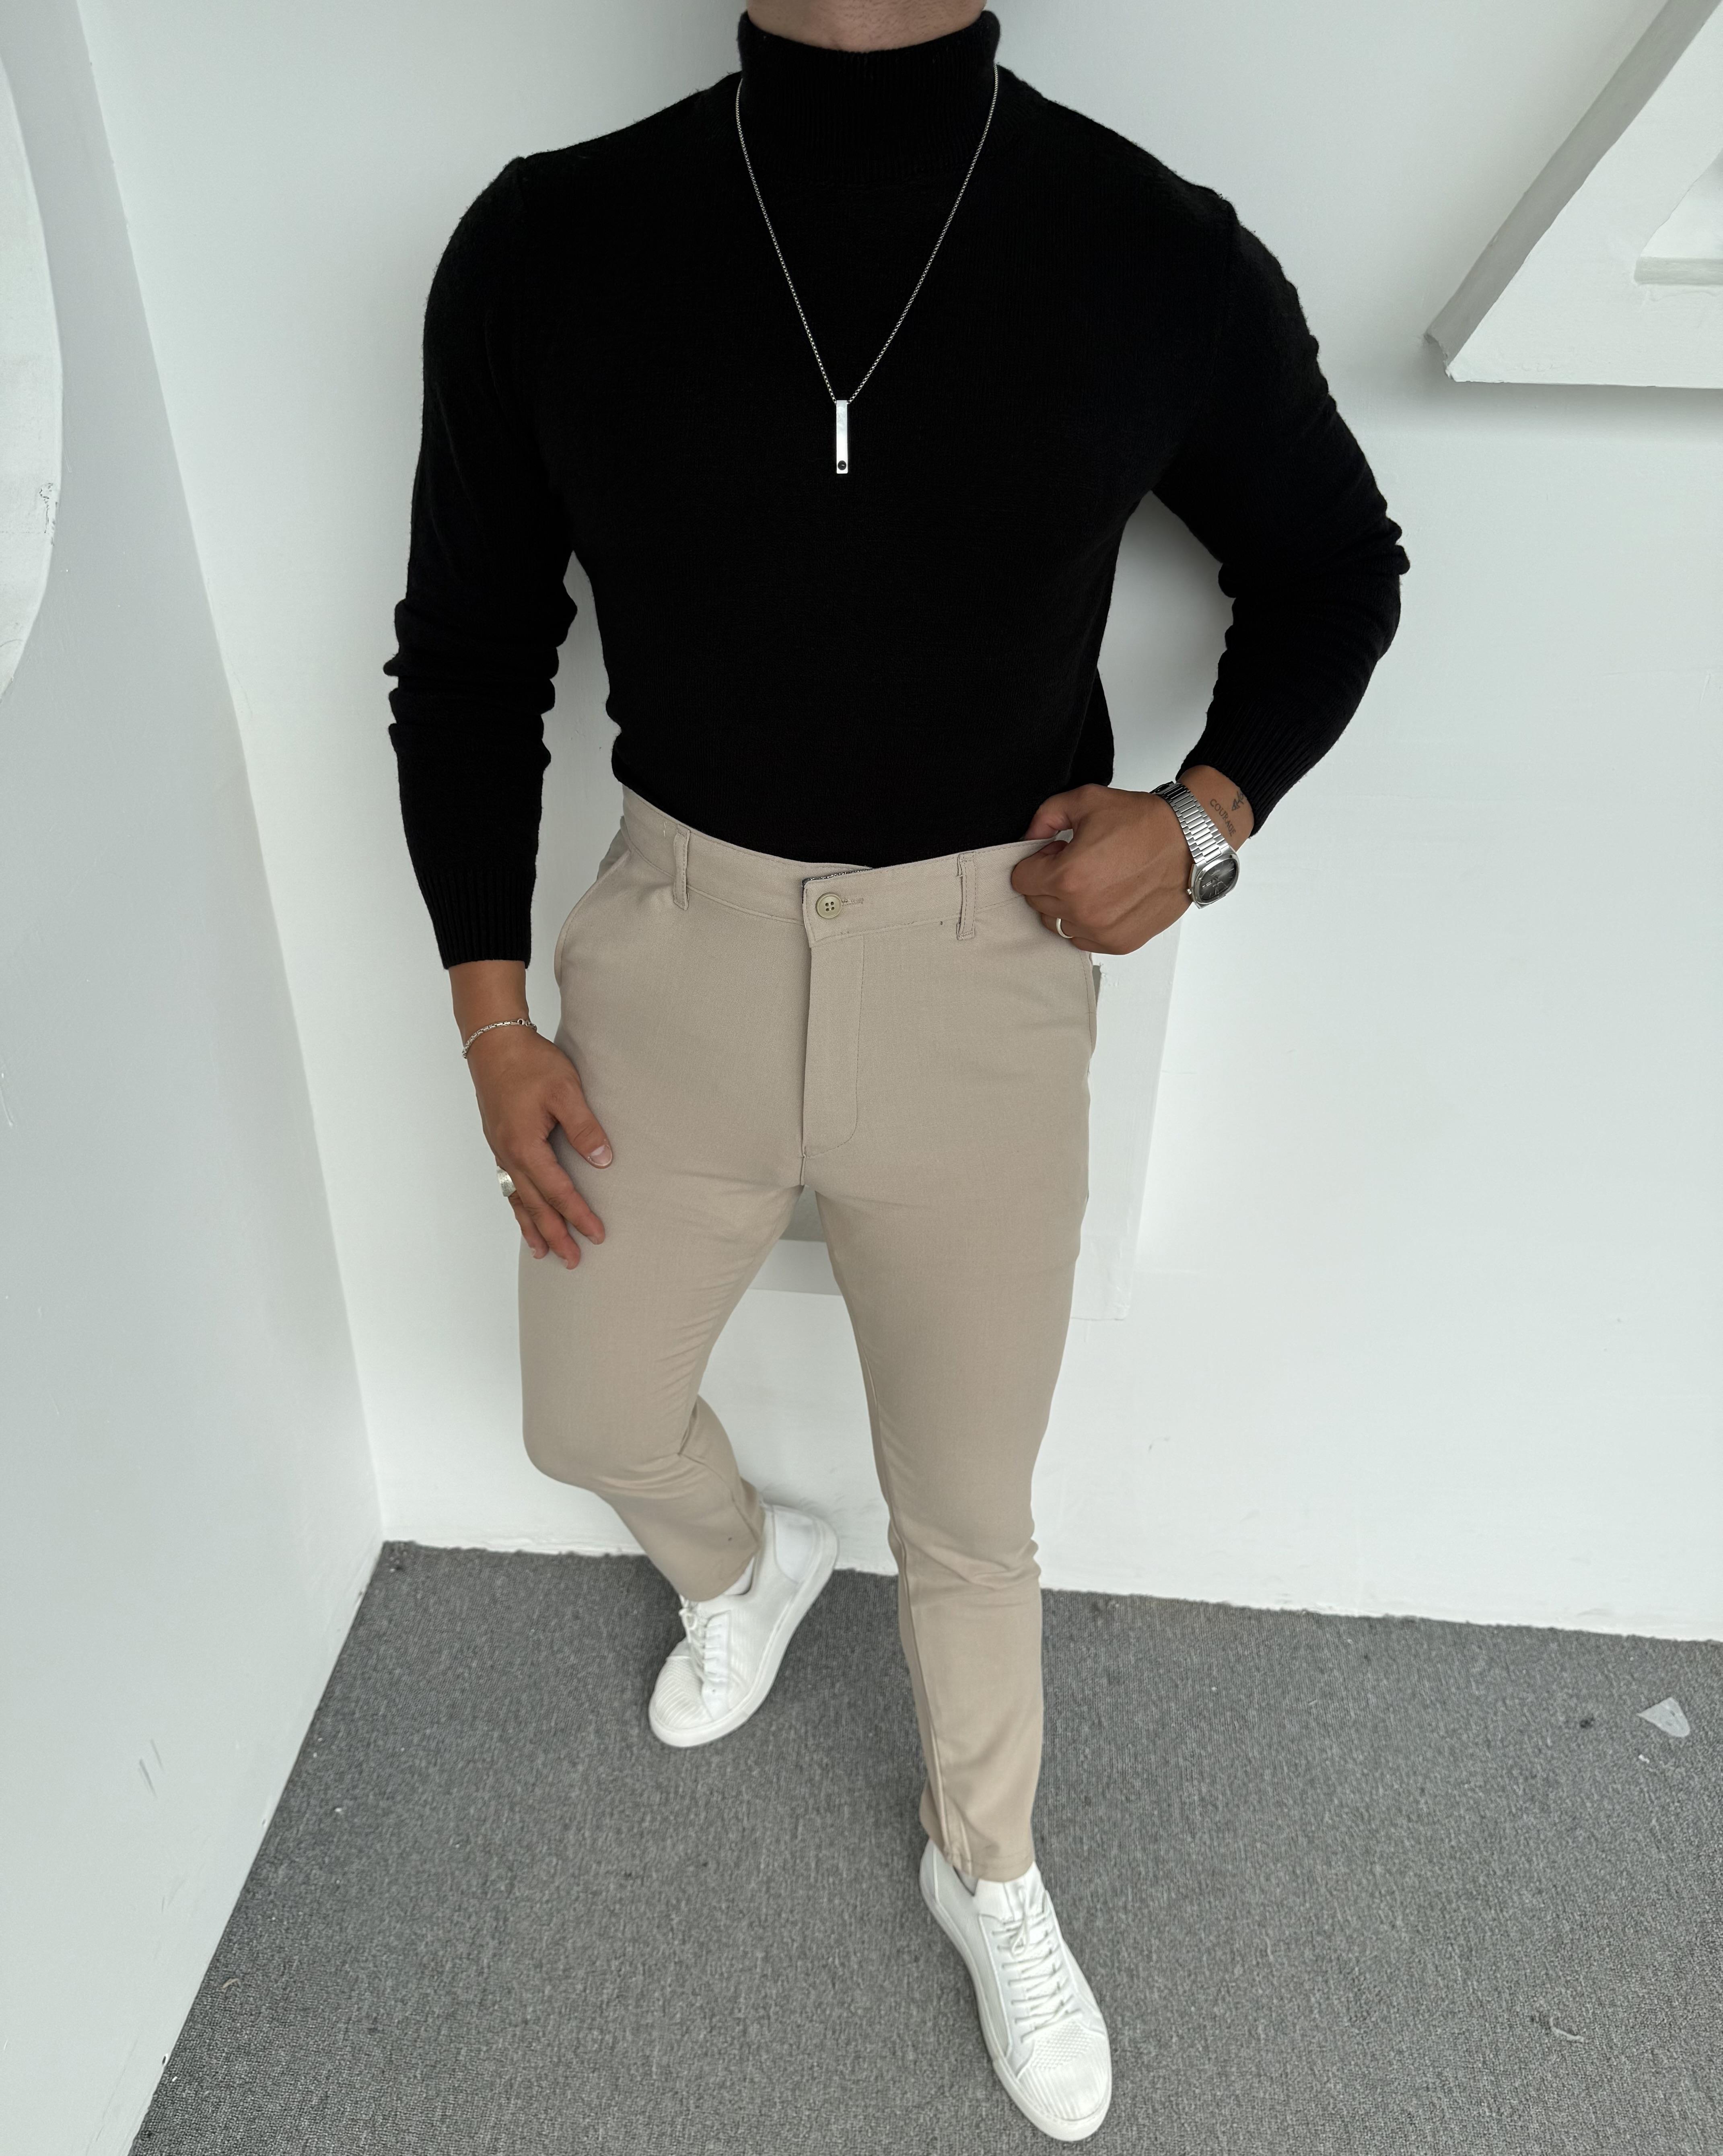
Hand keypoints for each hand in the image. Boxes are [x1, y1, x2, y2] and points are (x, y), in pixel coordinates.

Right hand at [467, 1020, 610, 1267]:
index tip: (596, 1234)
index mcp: (526, 1146)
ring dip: (532, 1226)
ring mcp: (501, 1150)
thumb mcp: (566, 1090)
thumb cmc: (530, 1063)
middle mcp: (509, 1155)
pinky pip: (509, 1184)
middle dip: (555, 1234)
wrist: (495, 1042)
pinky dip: (518, 1205)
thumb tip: (602, 1161)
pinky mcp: (499, 1143)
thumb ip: (584, 1127)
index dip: (578, 1214)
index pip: (558, 1191)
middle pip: (535, 1204)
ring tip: (543, 1252)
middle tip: (573, 1260)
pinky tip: (524, 1213)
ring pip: (518, 1198)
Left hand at [1010, 767, 1250, 953]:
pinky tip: (1106, 899)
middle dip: (1050, 882)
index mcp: (1067, 877)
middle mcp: (1081, 910)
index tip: (1057, 852)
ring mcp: (1100, 931)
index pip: (1020, 880)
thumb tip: (1028, 838)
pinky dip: (1087, 923)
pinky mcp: (1119, 942)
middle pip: (1037, 903)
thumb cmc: (1142, 821)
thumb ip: (1046, 816)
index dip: (1037, 861)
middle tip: (1078, 863)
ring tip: (1094, 881)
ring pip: (1058, 924)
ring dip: (1066, 904)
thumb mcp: (1086, 800)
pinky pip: (1082, 940)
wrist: (1189, 842)